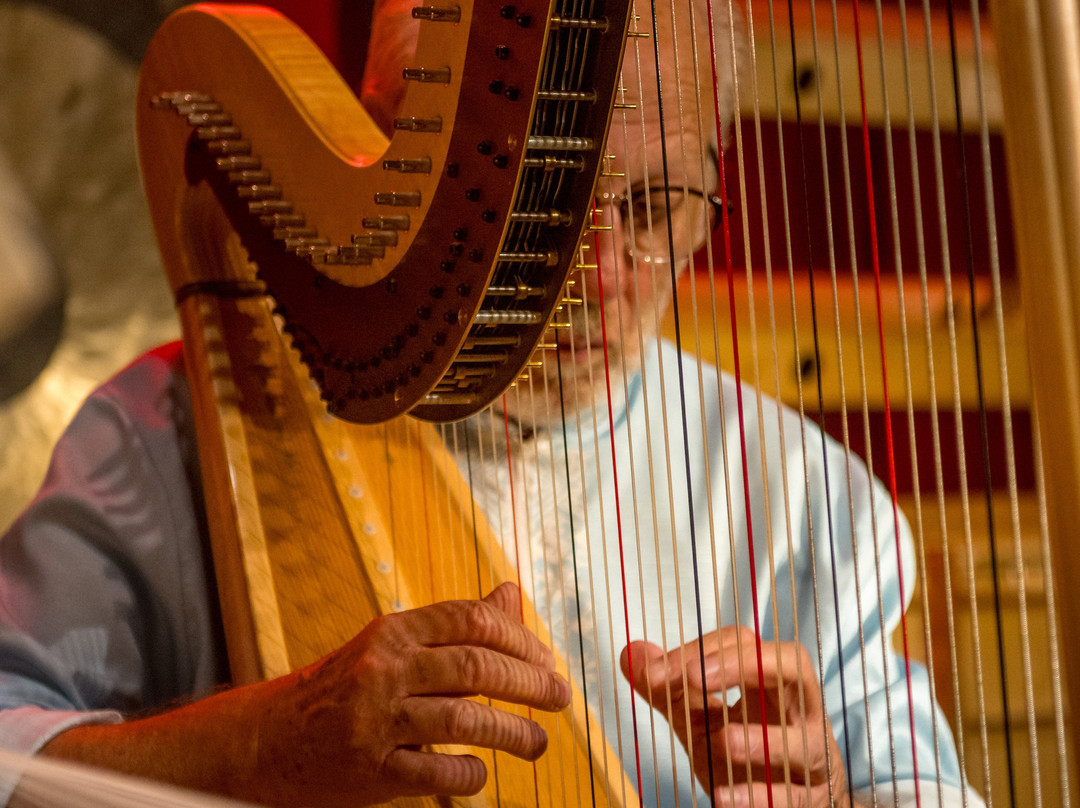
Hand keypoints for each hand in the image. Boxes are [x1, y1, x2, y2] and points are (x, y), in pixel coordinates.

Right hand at [253, 582, 570, 805]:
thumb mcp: (393, 646)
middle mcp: (383, 669)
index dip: (519, 638)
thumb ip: (455, 625)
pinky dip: (471, 775)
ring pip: (464, 721)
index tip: (546, 659)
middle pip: (474, 668)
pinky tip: (483, 772)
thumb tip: (511, 594)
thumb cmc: (341, 689)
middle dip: (529, 682)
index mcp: (393, 633)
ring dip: (514, 732)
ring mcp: (375, 720)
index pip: (470, 620)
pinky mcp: (370, 770)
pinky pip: (438, 773)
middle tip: (560, 697)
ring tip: (539, 742)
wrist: (266, 741)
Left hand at [620, 626, 862, 807]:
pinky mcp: (811, 798)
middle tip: (693, 677)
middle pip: (791, 665)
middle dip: (743, 665)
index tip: (657, 672)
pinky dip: (758, 797)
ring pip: (805, 739)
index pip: (744, 643)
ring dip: (763, 740)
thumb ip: (668, 688)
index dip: (702, 650)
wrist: (783, 801)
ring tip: (722, 742)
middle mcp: (799, 708)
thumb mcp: (700, 717)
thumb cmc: (743, 750)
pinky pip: (792, 797)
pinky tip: (724, 799)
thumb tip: (631, 653)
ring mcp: (812, 753)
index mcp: (770, 678)